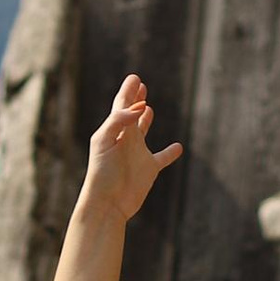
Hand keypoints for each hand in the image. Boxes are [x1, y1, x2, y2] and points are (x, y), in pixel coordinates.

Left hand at [80, 73, 182, 221]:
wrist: (107, 203)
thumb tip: (140, 106)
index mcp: (113, 131)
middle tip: (140, 84)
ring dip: (145, 119)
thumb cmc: (101, 173)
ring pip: (142, 132)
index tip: (134, 78)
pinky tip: (178, 147)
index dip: (128, 91)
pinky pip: (162, 158)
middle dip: (135, 99)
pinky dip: (170, 153)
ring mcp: (137, 154)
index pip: (121, 106)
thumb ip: (119, 120)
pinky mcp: (148, 169)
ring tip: (149, 108)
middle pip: (131, 114)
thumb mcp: (105, 141)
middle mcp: (125, 140)